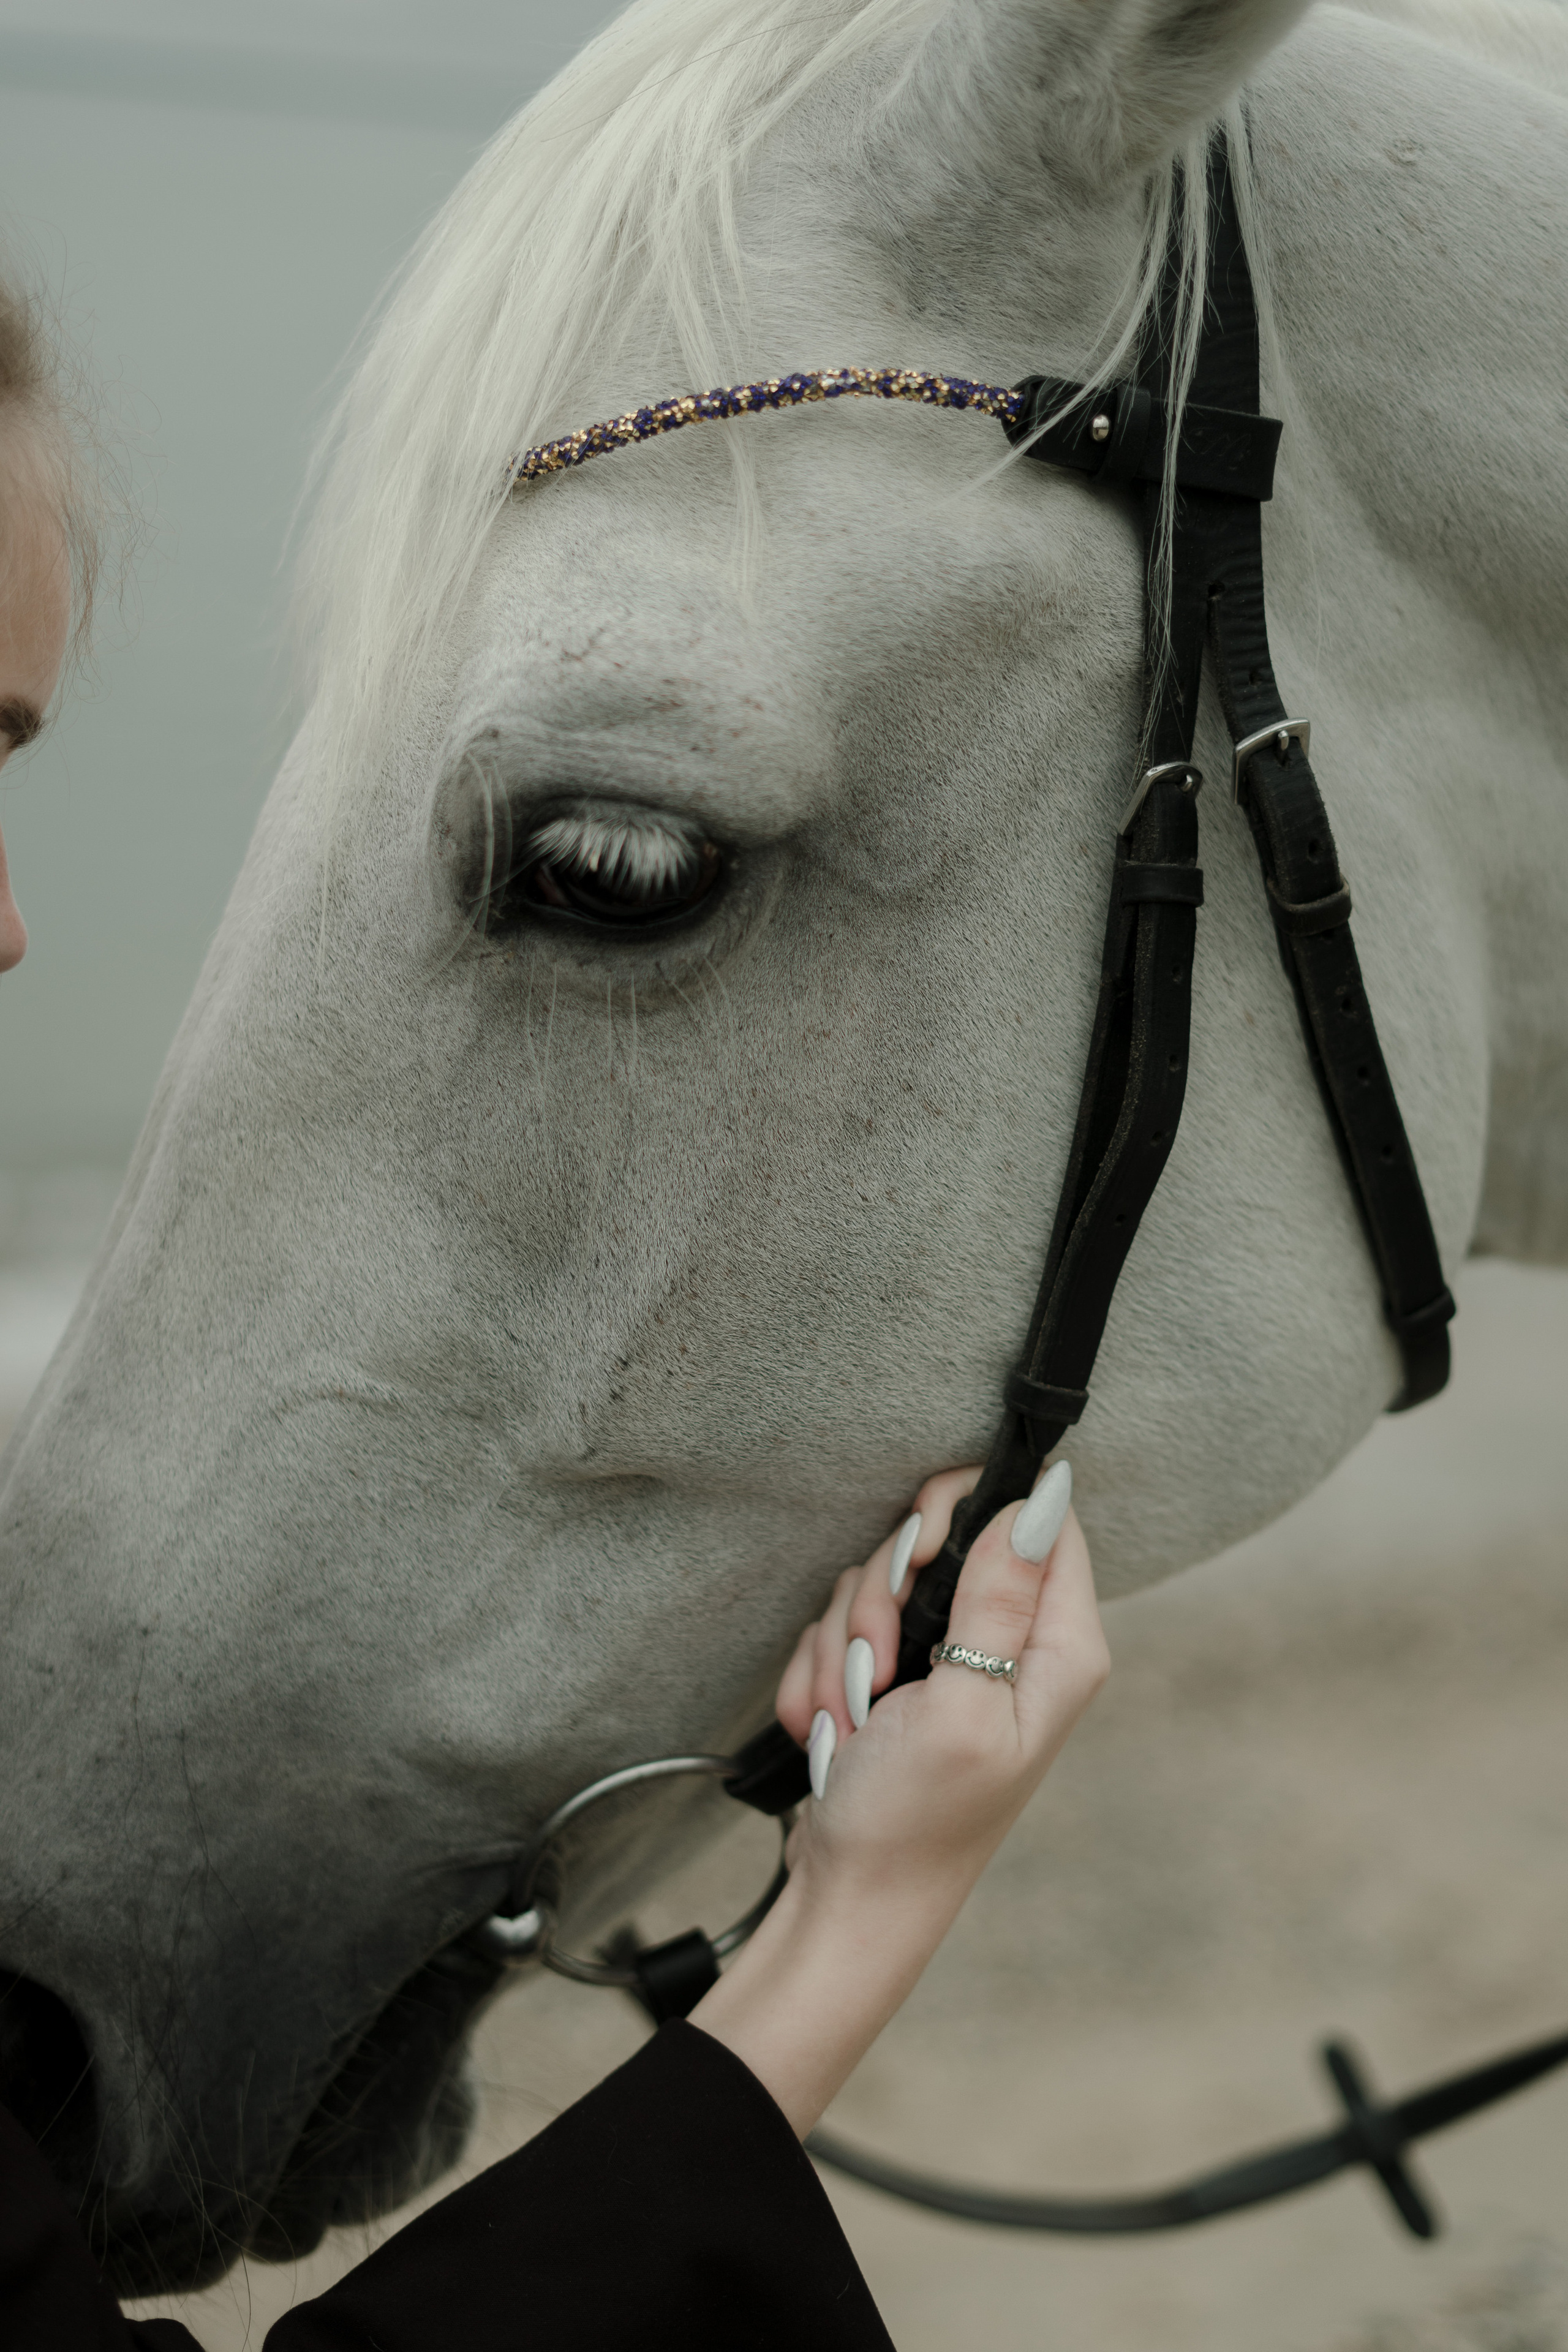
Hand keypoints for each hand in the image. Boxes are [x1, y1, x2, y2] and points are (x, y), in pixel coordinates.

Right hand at [689, 1461, 1107, 2134]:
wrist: (851, 1898)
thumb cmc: (914, 1823)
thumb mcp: (960, 1709)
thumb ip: (998, 1601)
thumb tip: (1042, 1498)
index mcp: (1059, 1647)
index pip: (1039, 1514)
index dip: (967, 1509)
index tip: (920, 1554)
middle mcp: (1016, 1644)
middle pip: (945, 1538)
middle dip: (886, 1597)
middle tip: (879, 1666)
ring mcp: (955, 1658)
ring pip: (885, 1583)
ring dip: (848, 1646)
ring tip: (855, 1720)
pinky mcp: (904, 1673)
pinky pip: (851, 1624)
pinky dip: (828, 1673)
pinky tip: (837, 1729)